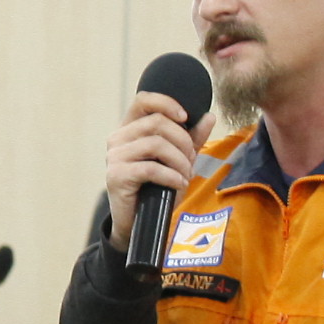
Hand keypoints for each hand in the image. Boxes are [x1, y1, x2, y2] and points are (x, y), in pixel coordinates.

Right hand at [103, 92, 204, 248]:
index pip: (143, 100)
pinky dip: (171, 176)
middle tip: (191, 160)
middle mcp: (118, 138)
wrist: (140, 223)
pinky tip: (178, 184)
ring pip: (156, 144)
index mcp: (130, 129)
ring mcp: (114, 157)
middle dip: (183, 141)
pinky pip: (151, 168)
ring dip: (179, 160)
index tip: (185, 118)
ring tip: (185, 175)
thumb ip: (191, 139)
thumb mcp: (178, 160)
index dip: (166, 103)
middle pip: (157, 122)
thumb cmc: (157, 188)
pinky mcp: (117, 176)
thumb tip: (209, 117)